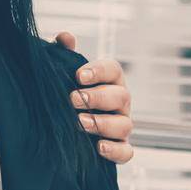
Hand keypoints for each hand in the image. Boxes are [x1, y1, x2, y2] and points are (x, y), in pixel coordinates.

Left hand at [55, 31, 133, 163]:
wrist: (66, 126)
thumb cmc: (69, 93)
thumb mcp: (64, 73)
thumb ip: (64, 54)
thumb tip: (65, 37)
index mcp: (110, 80)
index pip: (113, 70)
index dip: (98, 71)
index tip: (78, 75)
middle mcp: (120, 102)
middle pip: (121, 96)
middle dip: (97, 97)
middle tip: (73, 99)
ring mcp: (122, 125)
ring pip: (124, 124)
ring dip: (102, 123)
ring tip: (80, 123)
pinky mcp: (120, 148)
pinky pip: (126, 151)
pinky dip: (115, 150)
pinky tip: (98, 147)